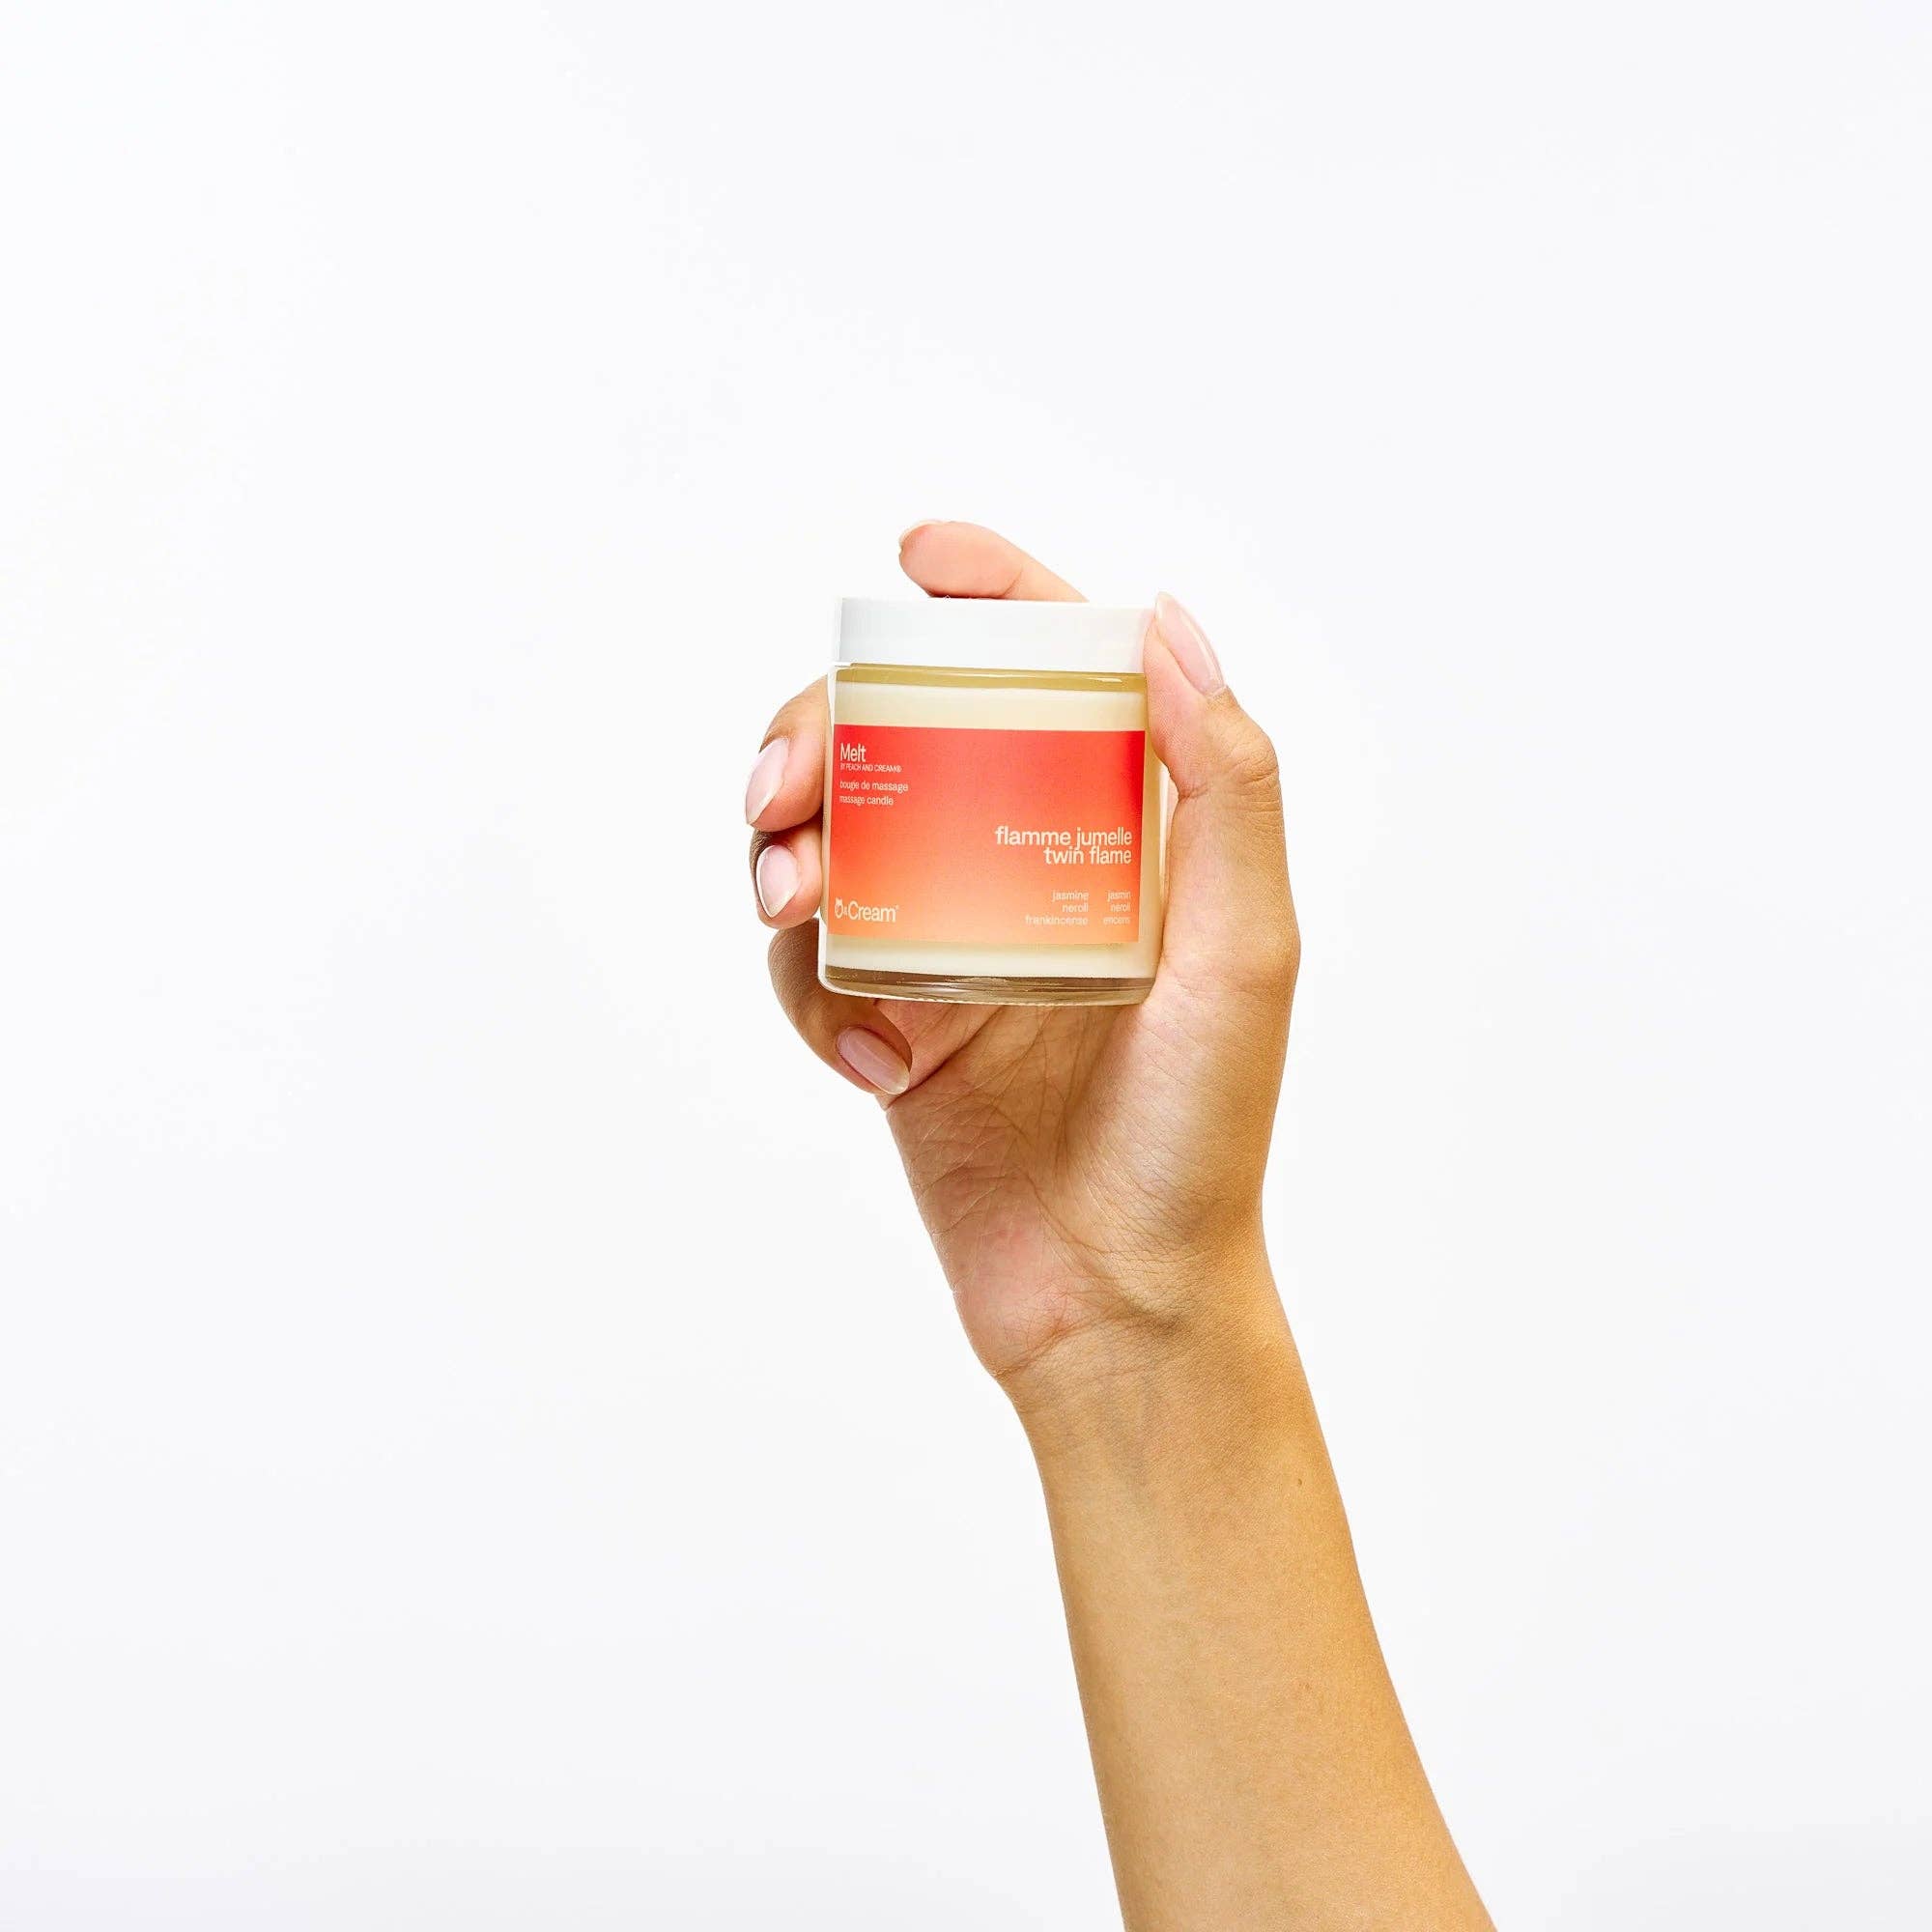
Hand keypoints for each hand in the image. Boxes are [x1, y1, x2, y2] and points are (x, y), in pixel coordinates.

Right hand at [746, 523, 1298, 1399]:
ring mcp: (953, 945)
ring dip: (787, 848)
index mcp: (1124, 835)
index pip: (1053, 676)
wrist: (1118, 1299)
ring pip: (834, 839)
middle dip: (825, 731)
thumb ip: (1225, 784)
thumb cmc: (1200, 1133)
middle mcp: (1031, 870)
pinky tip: (866, 1058)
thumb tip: (1165, 622)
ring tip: (787, 895)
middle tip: (786, 783)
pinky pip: (812, 967)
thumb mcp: (1245, 951)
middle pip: (906, 741)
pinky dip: (810, 994)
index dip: (989, 594)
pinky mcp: (893, 1023)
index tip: (918, 555)